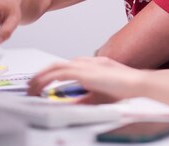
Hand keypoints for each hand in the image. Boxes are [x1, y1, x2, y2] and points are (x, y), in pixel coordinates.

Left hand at [27, 56, 144, 102]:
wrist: (136, 83)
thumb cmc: (124, 89)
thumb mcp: (99, 97)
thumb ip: (84, 99)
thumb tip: (70, 105)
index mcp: (93, 66)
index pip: (68, 66)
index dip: (54, 73)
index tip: (45, 82)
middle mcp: (88, 62)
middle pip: (59, 64)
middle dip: (43, 74)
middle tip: (32, 85)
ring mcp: (85, 65)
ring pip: (56, 67)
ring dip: (41, 77)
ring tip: (31, 87)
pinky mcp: (84, 72)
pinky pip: (60, 73)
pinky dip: (47, 78)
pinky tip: (40, 85)